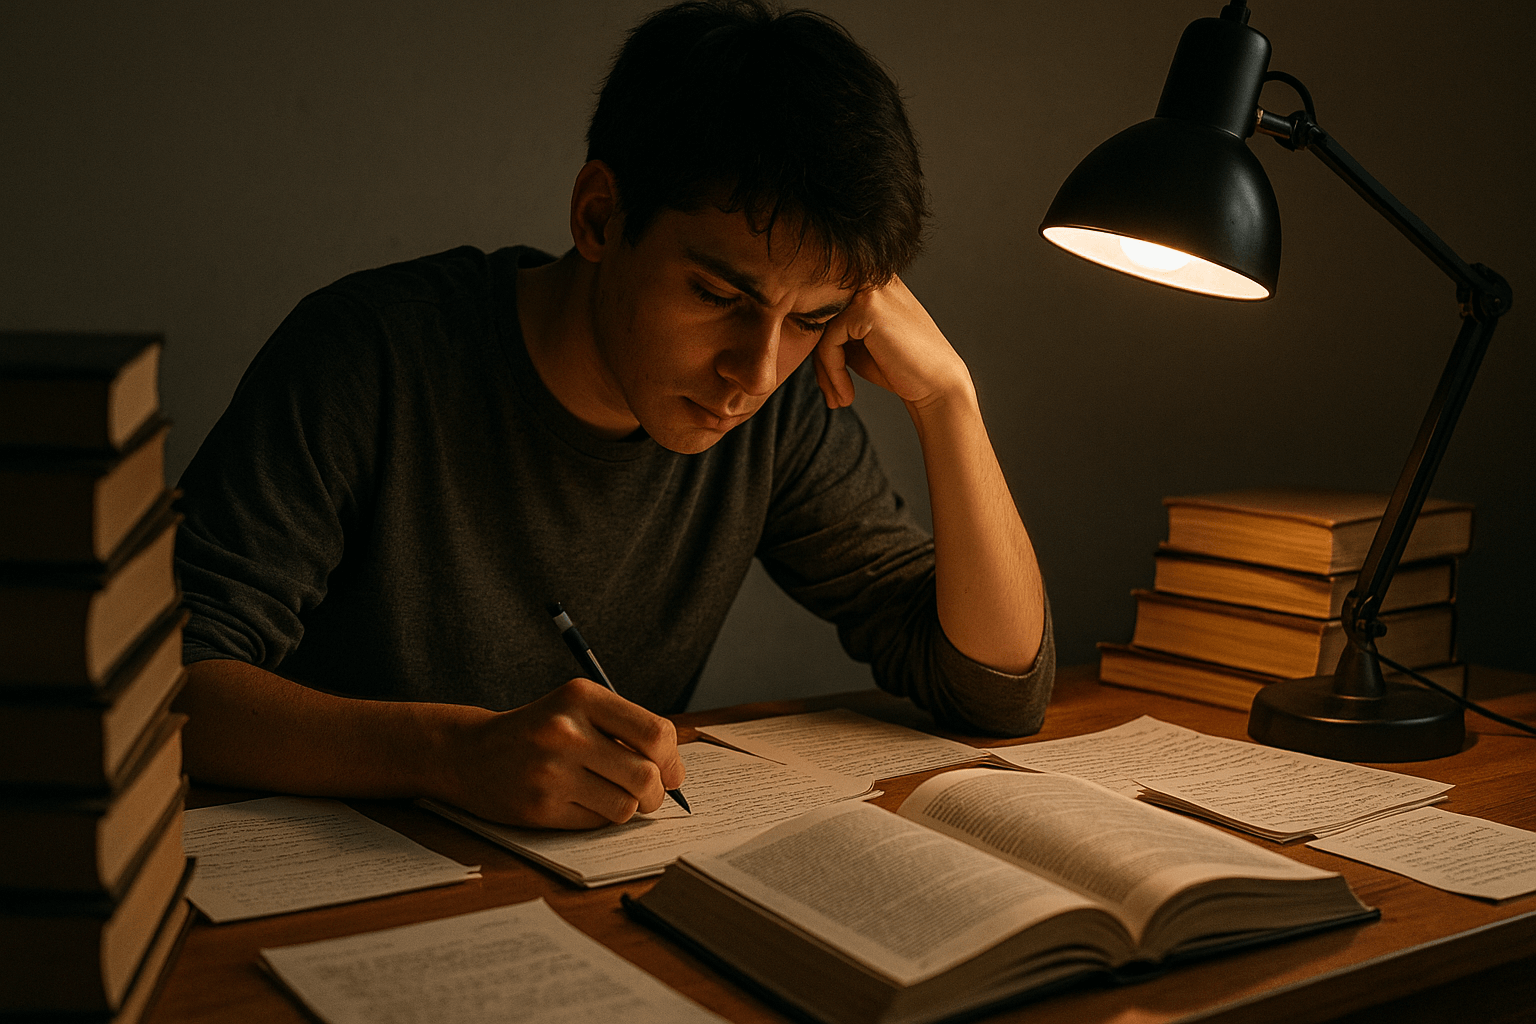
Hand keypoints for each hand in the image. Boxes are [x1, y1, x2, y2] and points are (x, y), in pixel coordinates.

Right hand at [442, 677, 684, 829]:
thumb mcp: (577, 708)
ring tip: (615, 798)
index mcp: (582, 697)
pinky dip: (600, 818)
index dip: (672, 760)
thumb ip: (625, 729)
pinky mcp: (539, 807)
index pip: (656, 733)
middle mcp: (566, 731)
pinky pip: (596, 823)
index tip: (670, 772)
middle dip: (656, 793)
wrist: (469, 753)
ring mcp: (551, 771)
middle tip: (648, 795)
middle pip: (646, 775)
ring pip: (625, 806)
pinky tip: (582, 803)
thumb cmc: (538, 731)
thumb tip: (675, 772)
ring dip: (630, 808)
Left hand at [811, 276, 972, 412]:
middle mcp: (871, 276)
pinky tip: (848, 395)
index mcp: (870, 280)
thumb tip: (791, 329)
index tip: (828, 384)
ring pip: (820, 330)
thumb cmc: (898, 367)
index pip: (824, 308)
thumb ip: (831, 330)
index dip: (819, 349)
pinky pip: (828, 342)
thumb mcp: (857, 344)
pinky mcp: (866, 308)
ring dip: (824, 372)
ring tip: (838, 399)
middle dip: (818, 362)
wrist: (937, 386)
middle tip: (831, 397)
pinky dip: (832, 373)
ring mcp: (869, 288)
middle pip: (818, 317)